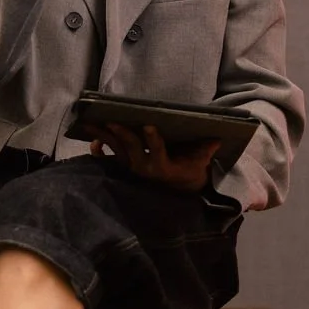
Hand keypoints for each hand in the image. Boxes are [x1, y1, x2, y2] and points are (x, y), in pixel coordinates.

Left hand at [86, 123, 221, 191]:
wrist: (180, 188)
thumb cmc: (191, 170)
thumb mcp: (201, 161)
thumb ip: (206, 150)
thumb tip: (217, 137)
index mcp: (164, 166)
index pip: (158, 151)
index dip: (153, 140)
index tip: (148, 125)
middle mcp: (145, 168)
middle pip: (131, 149)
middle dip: (122, 134)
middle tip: (112, 120)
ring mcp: (133, 168)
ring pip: (117, 151)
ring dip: (104, 137)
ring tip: (90, 124)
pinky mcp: (126, 167)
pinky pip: (109, 160)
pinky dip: (100, 151)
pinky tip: (93, 140)